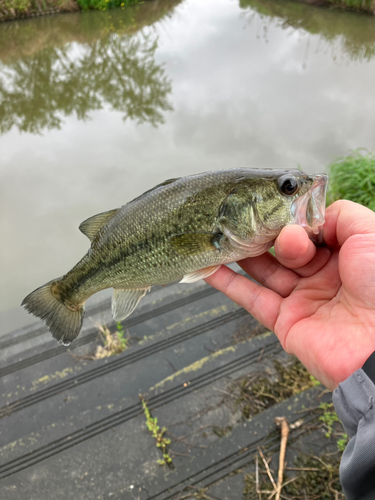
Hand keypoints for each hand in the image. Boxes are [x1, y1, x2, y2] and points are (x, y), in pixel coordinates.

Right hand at [205, 200, 374, 389]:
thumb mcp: (370, 234)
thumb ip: (341, 214)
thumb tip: (309, 217)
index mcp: (343, 256)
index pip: (308, 231)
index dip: (292, 220)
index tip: (277, 210)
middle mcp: (322, 276)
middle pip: (283, 249)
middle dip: (268, 234)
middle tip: (254, 224)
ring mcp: (302, 299)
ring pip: (264, 271)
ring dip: (241, 254)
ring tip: (220, 235)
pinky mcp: (285, 322)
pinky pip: (252, 299)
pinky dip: (228, 284)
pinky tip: (210, 268)